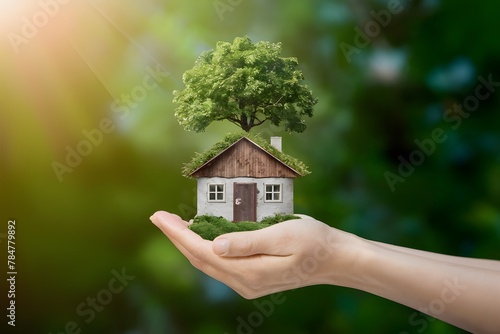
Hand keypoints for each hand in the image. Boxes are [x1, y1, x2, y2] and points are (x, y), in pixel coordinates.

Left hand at [149, 211, 359, 298]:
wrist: (333, 259)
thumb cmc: (313, 242)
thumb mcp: (283, 236)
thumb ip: (248, 242)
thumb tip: (214, 245)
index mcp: (250, 271)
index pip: (203, 252)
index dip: (178, 234)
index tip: (159, 217)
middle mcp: (244, 282)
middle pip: (200, 259)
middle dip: (177, 237)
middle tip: (159, 217)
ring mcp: (248, 282)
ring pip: (208, 262)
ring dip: (189, 242)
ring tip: (173, 223)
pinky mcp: (252, 277)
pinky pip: (220, 263)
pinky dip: (205, 247)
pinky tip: (201, 234)